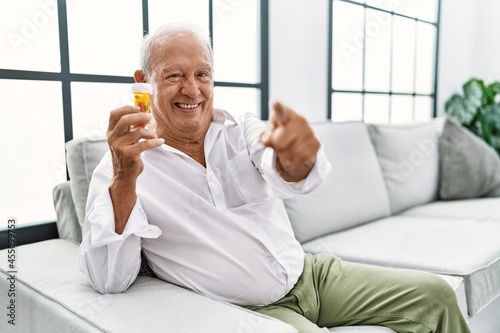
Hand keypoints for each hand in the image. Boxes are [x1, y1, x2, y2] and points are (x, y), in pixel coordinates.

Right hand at [107, 105, 163, 233]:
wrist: (124, 175)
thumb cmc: (127, 154)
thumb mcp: (124, 140)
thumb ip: (131, 128)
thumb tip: (144, 115)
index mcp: (110, 132)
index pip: (114, 114)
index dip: (126, 108)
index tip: (138, 107)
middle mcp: (113, 138)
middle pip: (126, 120)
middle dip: (140, 116)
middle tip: (150, 117)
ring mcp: (120, 146)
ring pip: (139, 132)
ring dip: (150, 132)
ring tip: (154, 135)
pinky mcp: (129, 154)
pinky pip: (146, 144)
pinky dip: (155, 141)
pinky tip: (160, 141)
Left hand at [260, 101, 319, 181]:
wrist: (302, 147)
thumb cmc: (283, 137)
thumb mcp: (270, 134)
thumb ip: (265, 136)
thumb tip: (266, 140)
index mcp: (287, 115)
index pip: (282, 112)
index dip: (279, 108)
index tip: (275, 103)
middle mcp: (300, 121)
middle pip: (278, 141)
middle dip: (276, 147)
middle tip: (280, 145)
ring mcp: (309, 133)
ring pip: (288, 153)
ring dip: (284, 156)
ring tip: (288, 151)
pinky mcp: (316, 145)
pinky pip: (298, 160)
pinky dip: (293, 162)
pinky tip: (295, 156)